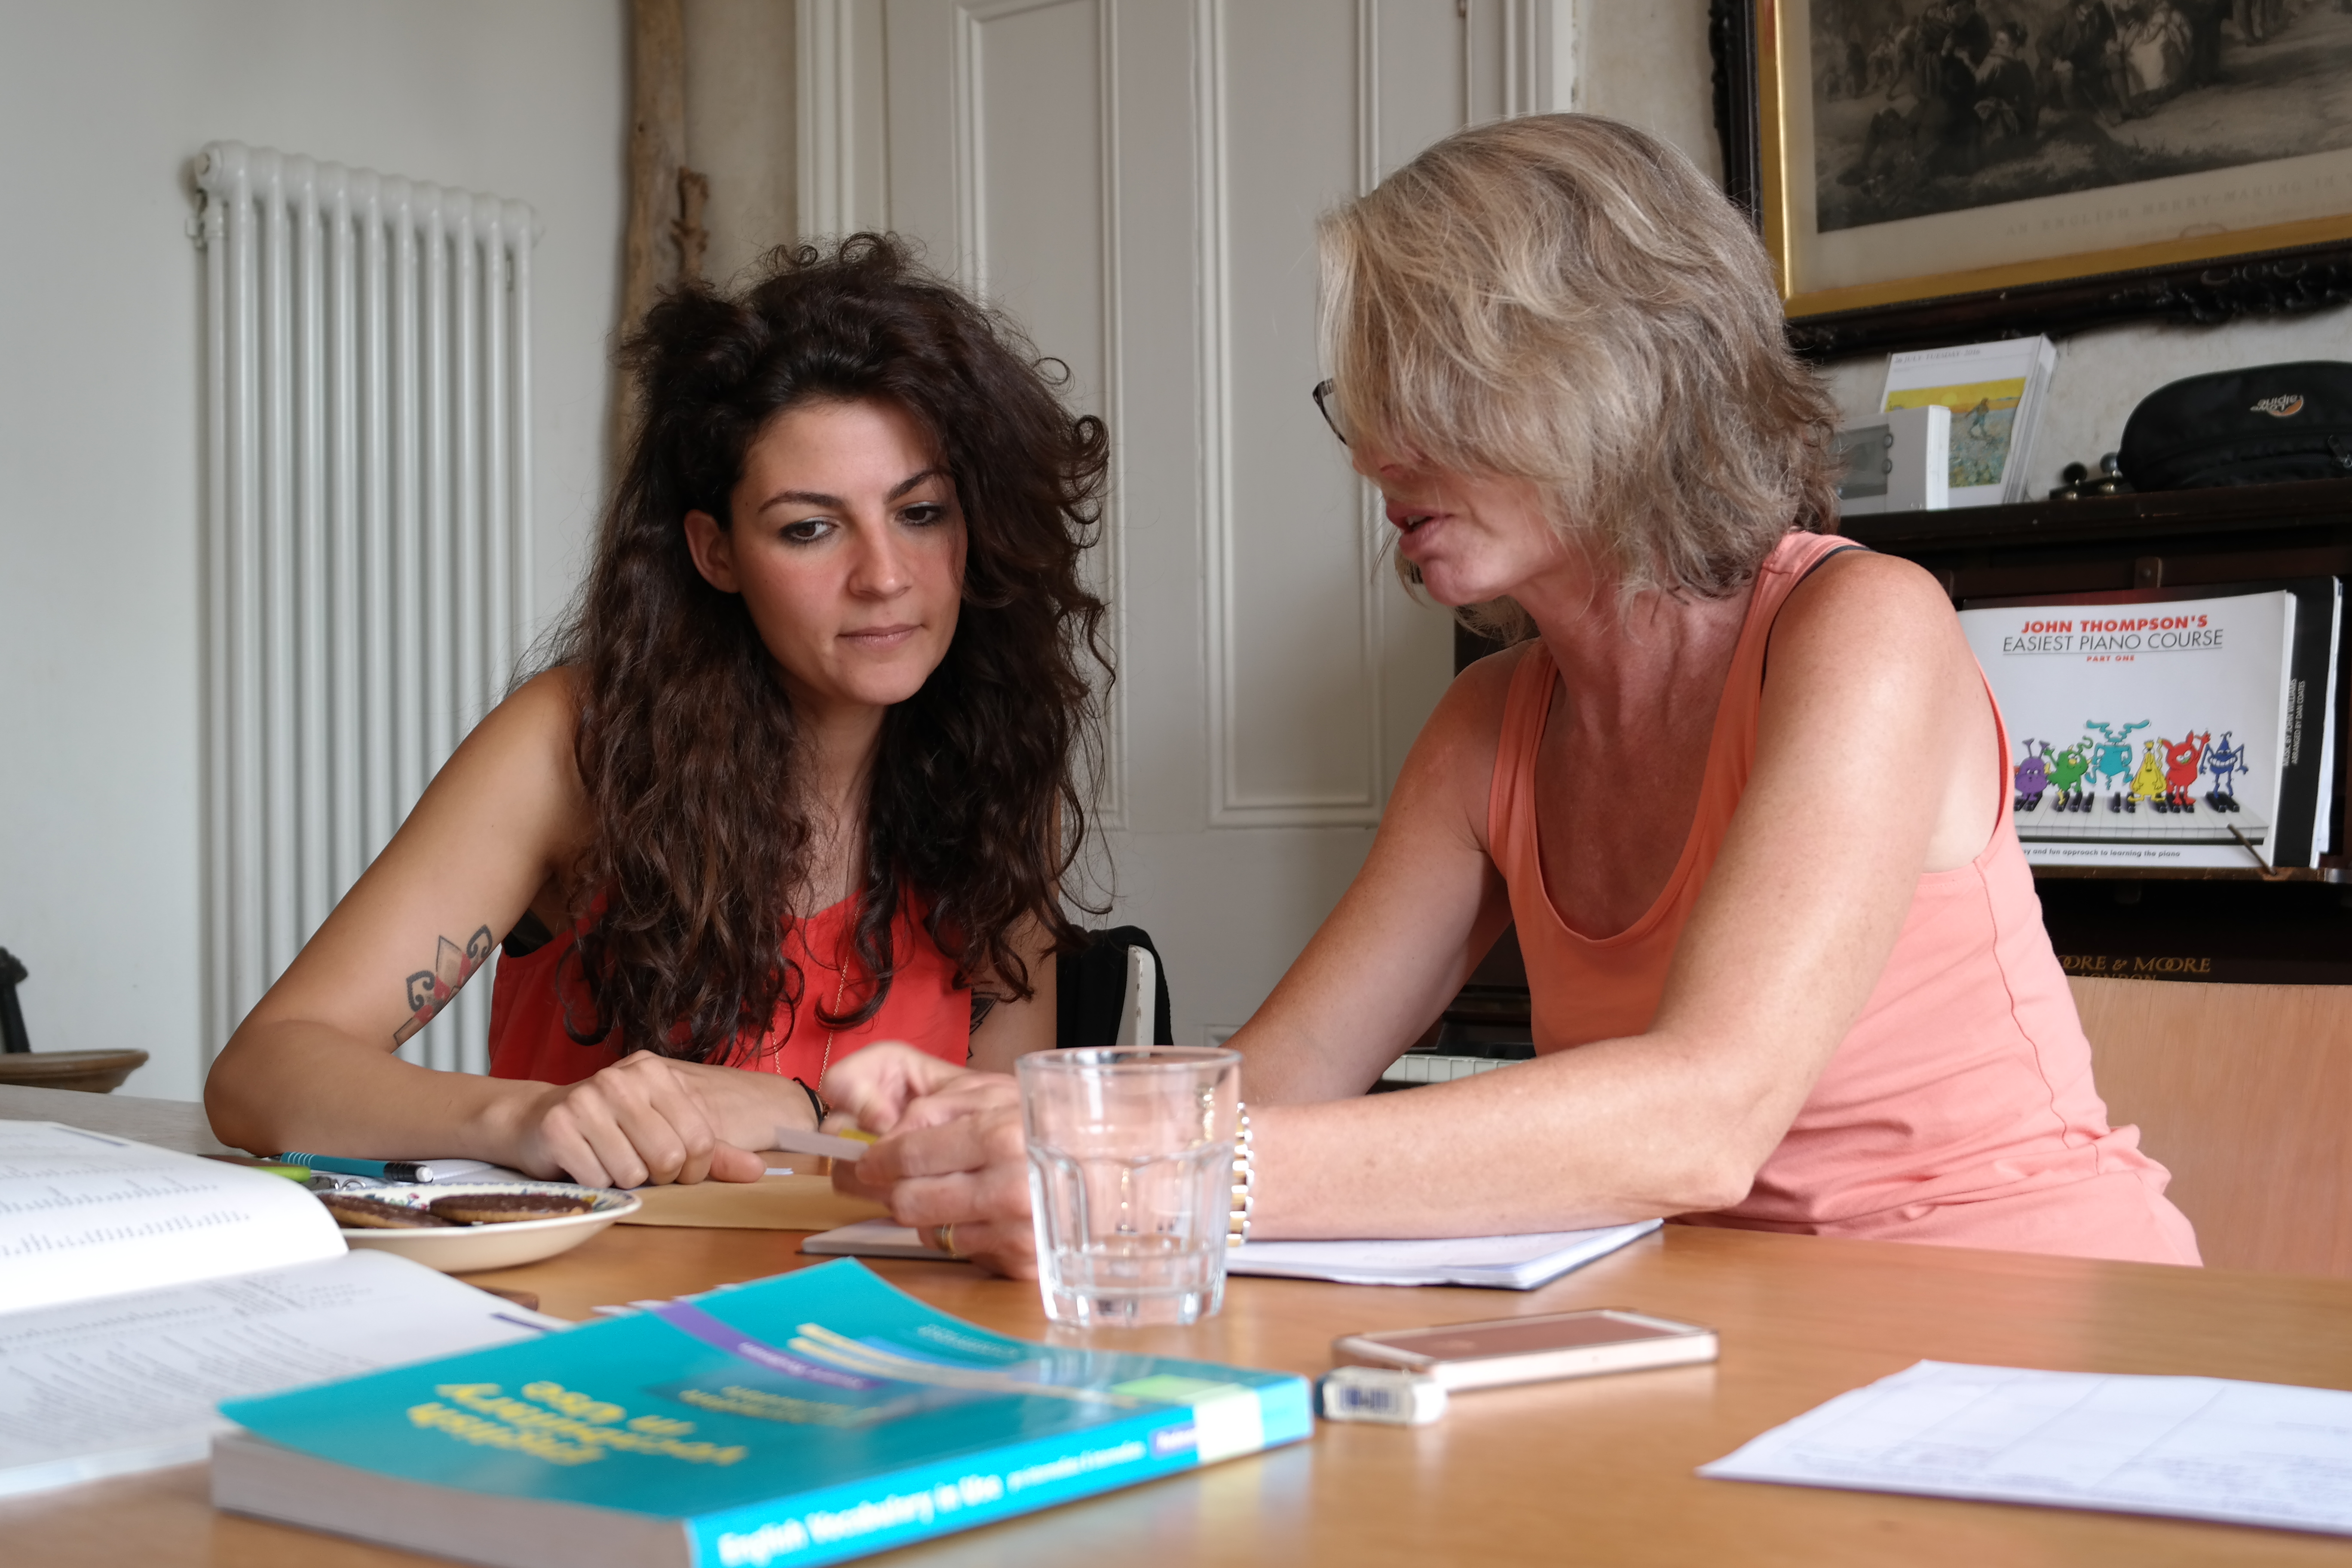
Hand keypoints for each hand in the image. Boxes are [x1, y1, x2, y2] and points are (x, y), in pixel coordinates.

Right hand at [507, 1053, 768, 1187]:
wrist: (538, 1120)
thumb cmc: (612, 1128)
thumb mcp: (666, 1129)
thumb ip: (713, 1151)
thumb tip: (758, 1171)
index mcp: (656, 1073)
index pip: (700, 1139)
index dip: (693, 1168)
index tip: (675, 1168)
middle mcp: (622, 1079)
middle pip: (668, 1158)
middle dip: (658, 1176)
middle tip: (639, 1165)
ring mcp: (587, 1099)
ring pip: (632, 1173)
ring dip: (624, 1179)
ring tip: (609, 1159)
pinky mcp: (559, 1126)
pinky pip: (597, 1179)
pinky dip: (595, 1183)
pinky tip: (585, 1162)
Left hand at [823, 1044, 1035, 1277]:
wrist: (1117, 1165)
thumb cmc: (1052, 1122)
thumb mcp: (994, 1092)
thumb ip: (935, 1108)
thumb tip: (883, 1137)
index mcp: (1001, 1137)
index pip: (907, 1156)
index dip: (876, 1158)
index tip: (868, 1159)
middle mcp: (1010, 1190)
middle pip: (908, 1202)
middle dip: (896, 1187)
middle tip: (900, 1177)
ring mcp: (1018, 1232)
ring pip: (930, 1233)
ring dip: (933, 1212)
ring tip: (960, 1187)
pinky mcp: (1024, 1264)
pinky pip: (964, 1253)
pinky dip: (965, 1232)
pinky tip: (987, 1210)